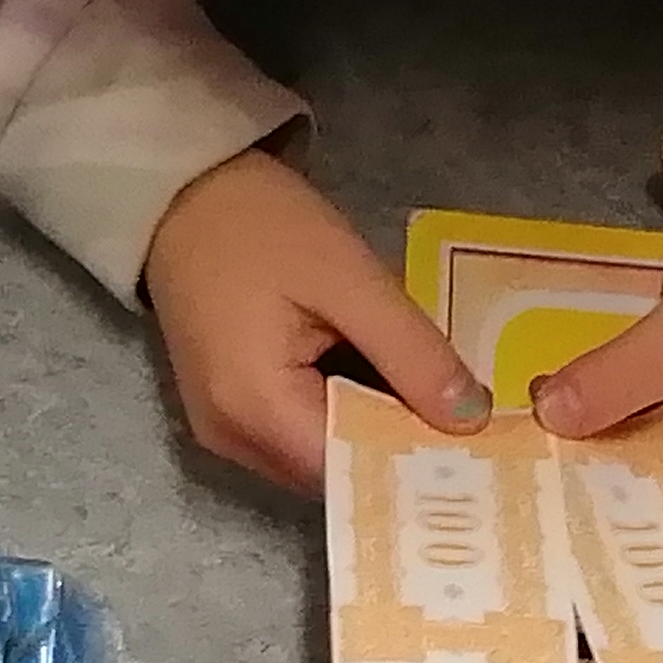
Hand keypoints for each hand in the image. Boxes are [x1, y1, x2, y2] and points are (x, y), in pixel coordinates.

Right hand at [142, 146, 487, 494]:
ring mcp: (225, 430)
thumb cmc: (259, 224)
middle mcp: (234, 439)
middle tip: (473, 434)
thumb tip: (472, 419)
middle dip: (401, 454)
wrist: (180, 189)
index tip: (483, 455)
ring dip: (374, 438)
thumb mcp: (350, 280)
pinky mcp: (229, 411)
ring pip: (323, 460)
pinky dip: (345, 421)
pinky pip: (301, 436)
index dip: (419, 466)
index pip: (357, 471)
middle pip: (339, 474)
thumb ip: (412, 354)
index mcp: (258, 410)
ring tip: (437, 414)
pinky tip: (385, 395)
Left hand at [532, 164, 662, 520]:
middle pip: (657, 491)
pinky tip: (547, 406)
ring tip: (516, 456)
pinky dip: (601, 403)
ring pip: (639, 444)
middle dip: (594, 487)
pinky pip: (637, 402)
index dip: (627, 536)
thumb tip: (548, 418)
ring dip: (589, 441)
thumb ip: (619, 381)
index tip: (557, 536)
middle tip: (518, 493)